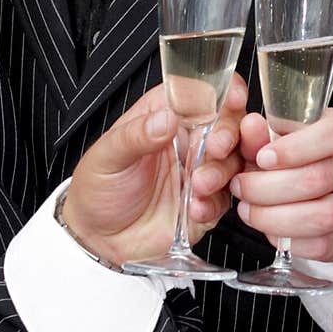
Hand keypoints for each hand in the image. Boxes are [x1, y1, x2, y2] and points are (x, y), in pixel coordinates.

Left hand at [61, 76, 247, 264]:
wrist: (99, 240)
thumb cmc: (98, 188)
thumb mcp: (108, 157)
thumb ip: (136, 135)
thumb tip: (166, 118)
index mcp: (166, 115)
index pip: (202, 92)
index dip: (224, 91)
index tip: (231, 99)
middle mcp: (189, 139)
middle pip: (229, 123)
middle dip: (228, 134)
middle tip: (215, 149)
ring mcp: (200, 170)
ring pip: (233, 159)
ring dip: (221, 171)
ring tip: (197, 185)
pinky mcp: (207, 201)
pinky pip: (225, 197)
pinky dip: (214, 202)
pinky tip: (193, 209)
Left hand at [232, 108, 332, 260]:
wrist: (309, 194)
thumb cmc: (289, 162)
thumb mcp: (270, 142)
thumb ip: (259, 136)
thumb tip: (250, 126)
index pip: (332, 134)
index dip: (295, 148)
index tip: (262, 158)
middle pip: (316, 179)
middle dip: (267, 187)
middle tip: (240, 186)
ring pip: (321, 215)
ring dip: (274, 216)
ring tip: (248, 209)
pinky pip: (319, 244)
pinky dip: (286, 238)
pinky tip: (267, 226)